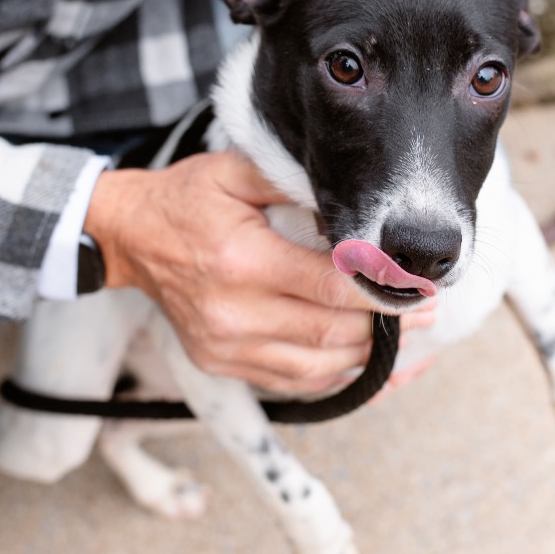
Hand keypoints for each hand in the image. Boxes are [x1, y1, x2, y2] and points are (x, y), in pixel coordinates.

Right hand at [83, 150, 433, 395]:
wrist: (130, 238)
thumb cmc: (186, 201)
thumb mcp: (234, 172)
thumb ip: (292, 182)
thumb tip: (351, 200)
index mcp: (242, 261)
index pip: (332, 288)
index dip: (384, 293)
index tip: (420, 289)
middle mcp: (234, 313)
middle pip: (332, 332)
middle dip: (387, 327)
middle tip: (424, 312)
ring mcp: (226, 346)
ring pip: (318, 366)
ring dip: (366, 356)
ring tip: (402, 338)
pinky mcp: (221, 364)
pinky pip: (292, 382)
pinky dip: (333, 374)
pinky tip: (361, 361)